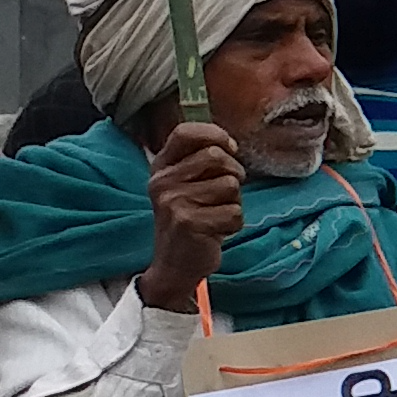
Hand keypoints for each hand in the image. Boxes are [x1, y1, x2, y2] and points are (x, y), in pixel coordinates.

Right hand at [136, 120, 243, 311]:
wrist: (175, 264)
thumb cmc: (191, 218)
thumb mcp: (186, 185)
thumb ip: (202, 161)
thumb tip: (230, 143)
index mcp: (161, 167)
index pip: (186, 132)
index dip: (215, 135)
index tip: (230, 148)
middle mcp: (162, 181)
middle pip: (216, 156)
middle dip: (234, 173)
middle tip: (225, 194)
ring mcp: (173, 202)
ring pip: (231, 185)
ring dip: (233, 203)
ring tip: (215, 215)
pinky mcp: (189, 223)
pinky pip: (234, 212)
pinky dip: (234, 224)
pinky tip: (216, 231)